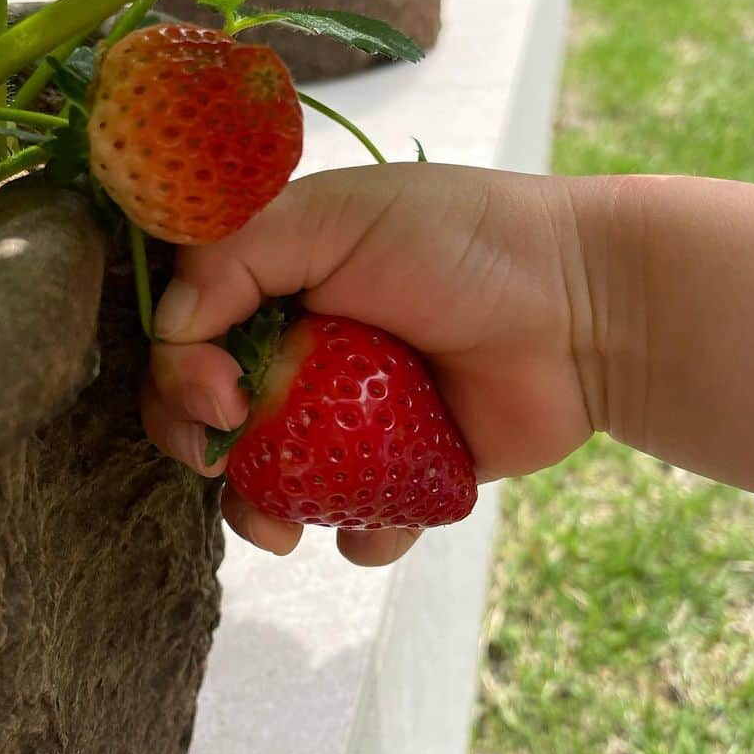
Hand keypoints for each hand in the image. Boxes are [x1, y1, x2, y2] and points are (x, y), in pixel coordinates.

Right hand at [142, 163, 606, 563]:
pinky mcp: (411, 472)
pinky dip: (362, 536)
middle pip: (222, 420)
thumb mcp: (334, 217)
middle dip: (208, 452)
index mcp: (284, 286)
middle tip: (225, 467)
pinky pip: (363, 522)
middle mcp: (312, 353)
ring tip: (285, 531)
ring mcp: (359, 419)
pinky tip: (378, 528)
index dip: (182, 376)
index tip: (220, 396)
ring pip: (280, 485)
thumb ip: (235, 256)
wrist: (582, 308)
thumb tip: (171, 334)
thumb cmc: (461, 243)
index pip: (192, 338)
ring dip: (264, 515)